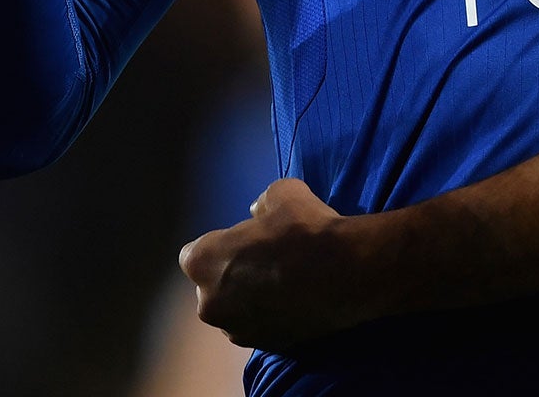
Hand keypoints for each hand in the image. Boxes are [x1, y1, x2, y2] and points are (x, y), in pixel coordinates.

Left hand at [180, 178, 371, 349]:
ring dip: (250, 299)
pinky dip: (270, 316)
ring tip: (283, 282)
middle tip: (264, 261)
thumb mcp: (281, 193)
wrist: (344, 272)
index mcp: (203, 262)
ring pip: (235, 310)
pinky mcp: (264, 345)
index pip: (194, 254)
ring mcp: (236, 329)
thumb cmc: (304, 229)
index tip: (242, 241)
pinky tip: (294, 299)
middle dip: (231, 275)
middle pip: (212, 286)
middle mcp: (210, 303)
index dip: (219, 245)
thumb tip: (257, 213)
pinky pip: (258, 327)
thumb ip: (261, 202)